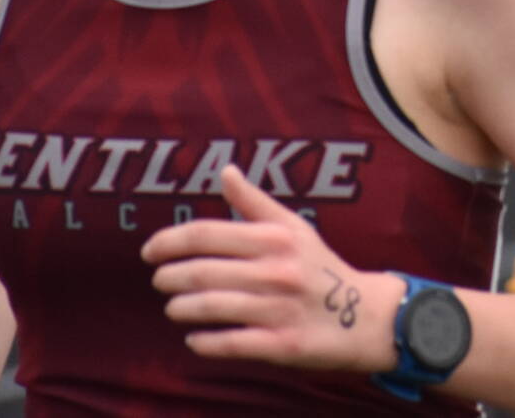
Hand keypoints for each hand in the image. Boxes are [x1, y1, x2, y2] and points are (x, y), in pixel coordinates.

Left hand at [141, 164, 402, 371]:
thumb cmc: (320, 267)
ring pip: (212, 308)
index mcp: (275, 238)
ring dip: (182, 309)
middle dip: (170, 277)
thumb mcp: (293, 227)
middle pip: (203, 272)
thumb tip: (224, 170)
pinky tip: (194, 339)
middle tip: (160, 280)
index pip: (207, 234)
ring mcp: (278, 309)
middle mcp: (276, 271)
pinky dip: (205, 342)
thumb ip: (254, 201)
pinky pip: (231, 343)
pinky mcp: (282, 344)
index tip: (150, 250)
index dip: (170, 241)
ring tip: (174, 308)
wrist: (364, 316)